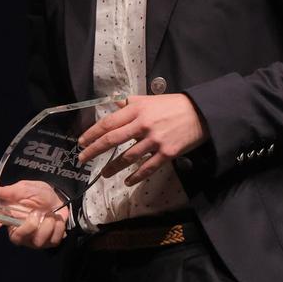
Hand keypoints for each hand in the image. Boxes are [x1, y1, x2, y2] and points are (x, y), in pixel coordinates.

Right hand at [0, 180, 67, 248]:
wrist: (57, 198)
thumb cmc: (37, 194)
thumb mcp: (24, 189)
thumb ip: (9, 191)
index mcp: (10, 216)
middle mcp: (20, 231)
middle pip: (18, 238)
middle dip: (30, 226)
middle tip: (36, 212)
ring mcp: (34, 239)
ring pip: (38, 241)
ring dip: (48, 224)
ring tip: (50, 214)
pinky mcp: (49, 242)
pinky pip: (53, 240)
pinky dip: (58, 227)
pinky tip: (56, 219)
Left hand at [77, 94, 205, 185]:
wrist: (201, 113)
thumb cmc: (172, 105)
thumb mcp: (148, 99)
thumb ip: (129, 104)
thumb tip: (112, 104)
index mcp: (136, 110)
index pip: (108, 122)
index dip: (92, 133)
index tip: (81, 141)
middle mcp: (143, 125)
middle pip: (113, 139)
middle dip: (94, 150)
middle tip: (82, 158)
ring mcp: (155, 140)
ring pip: (128, 156)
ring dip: (113, 167)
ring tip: (104, 174)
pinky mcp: (167, 153)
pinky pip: (148, 167)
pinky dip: (136, 176)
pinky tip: (128, 181)